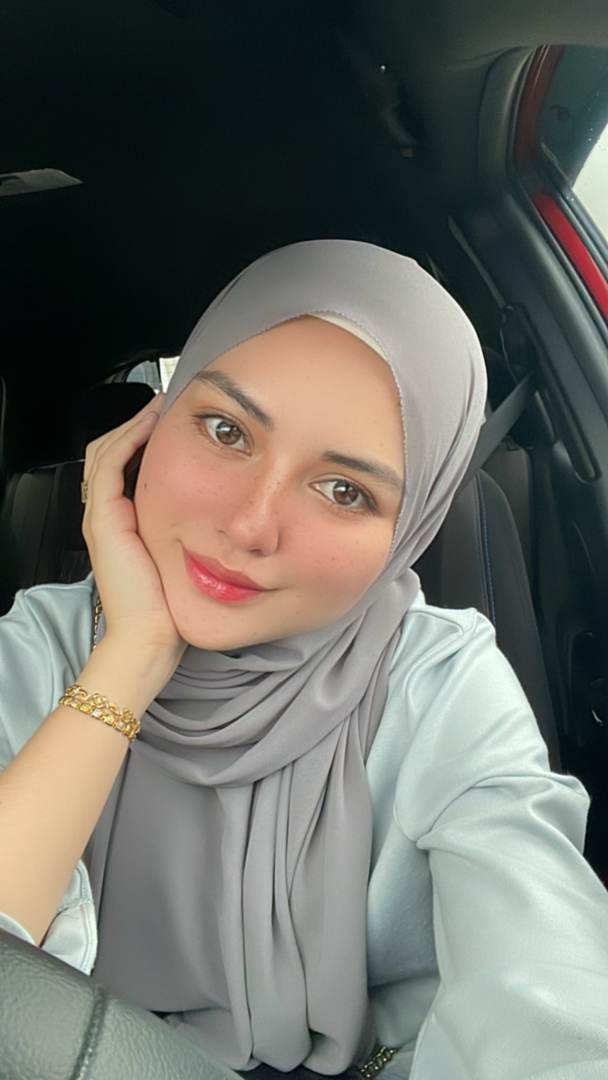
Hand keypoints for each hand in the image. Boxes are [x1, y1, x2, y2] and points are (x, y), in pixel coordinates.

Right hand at [81, 394, 186, 676]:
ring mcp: (101, 518)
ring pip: (105, 453)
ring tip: (158, 408)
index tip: (171, 424)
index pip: (121, 469)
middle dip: (135, 426)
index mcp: (122, 526)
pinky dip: (128, 441)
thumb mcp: (183, 561)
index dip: (140, 442)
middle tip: (163, 406)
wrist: (150, 639)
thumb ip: (191, 535)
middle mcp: (107, 518)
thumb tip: (224, 520)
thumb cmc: (170, 608)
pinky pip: (109, 467)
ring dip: (132, 426)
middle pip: (108, 454)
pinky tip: (151, 428)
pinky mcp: (104, 521)